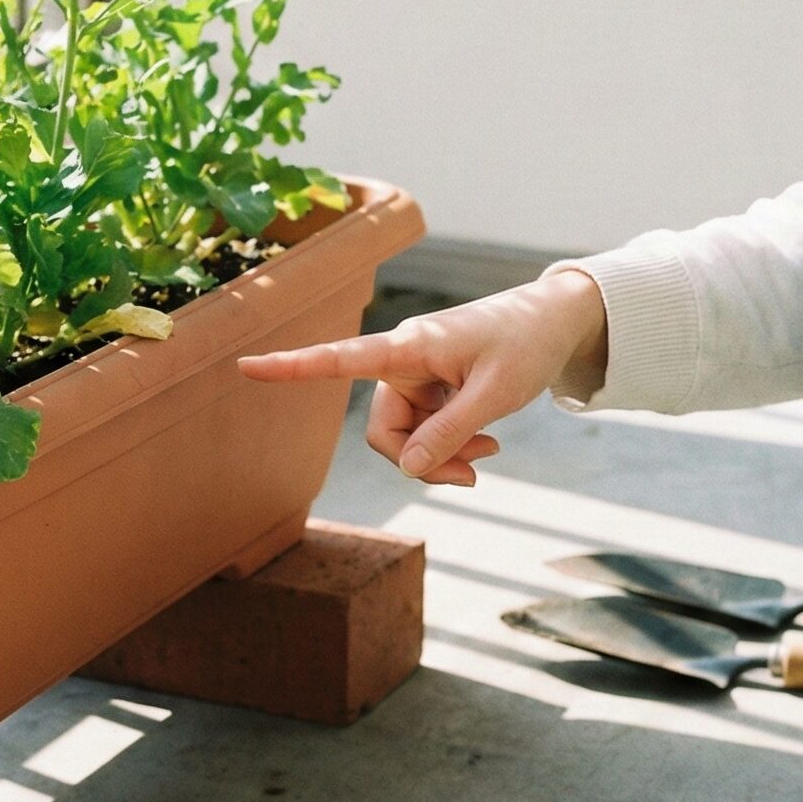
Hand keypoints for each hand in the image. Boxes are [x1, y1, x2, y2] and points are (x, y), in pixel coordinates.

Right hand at [234, 271, 608, 486]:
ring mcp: (417, 377)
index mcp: (408, 348)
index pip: (338, 359)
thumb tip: (408, 469)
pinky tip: (487, 445)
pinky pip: (426, 431)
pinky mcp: (433, 388)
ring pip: (406, 438)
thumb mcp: (495, 394)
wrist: (557, 323)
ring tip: (489, 457)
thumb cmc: (525, 344)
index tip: (245, 366)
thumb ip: (450, 432)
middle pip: (383, 430)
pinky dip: (453, 446)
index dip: (290, 367)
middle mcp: (403, 361)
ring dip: (442, 456)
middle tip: (472, 479)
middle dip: (420, 461)